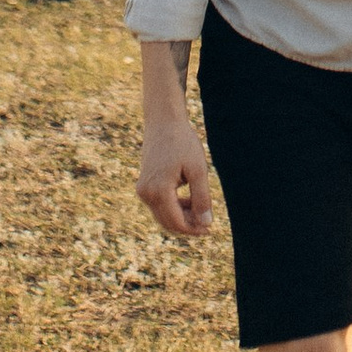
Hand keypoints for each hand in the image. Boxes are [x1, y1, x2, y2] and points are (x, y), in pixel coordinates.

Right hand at [137, 116, 215, 240]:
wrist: (163, 122)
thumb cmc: (183, 143)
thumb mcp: (198, 169)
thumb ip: (202, 198)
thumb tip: (206, 223)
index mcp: (159, 191)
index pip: (176, 222)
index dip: (193, 229)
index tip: (209, 229)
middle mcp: (146, 193)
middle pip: (168, 222)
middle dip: (187, 225)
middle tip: (207, 223)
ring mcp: (143, 190)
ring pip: (163, 215)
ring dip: (181, 217)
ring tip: (200, 210)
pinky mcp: (144, 185)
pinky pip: (159, 205)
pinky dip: (173, 207)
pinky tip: (189, 201)